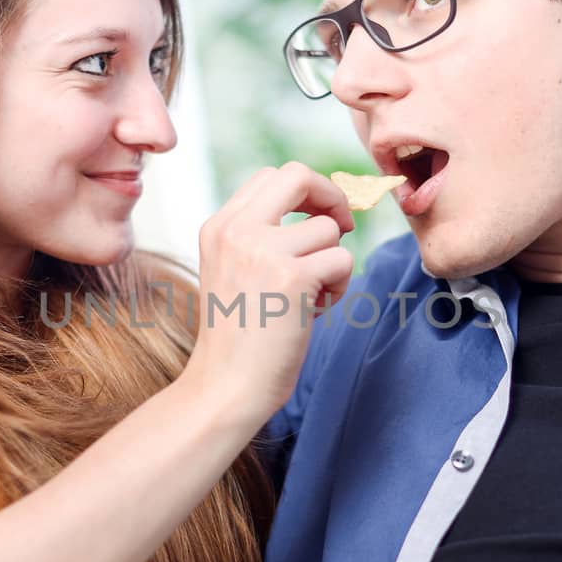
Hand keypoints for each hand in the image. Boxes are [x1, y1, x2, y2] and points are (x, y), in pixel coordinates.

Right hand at [183, 162, 354, 425]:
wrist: (225, 386)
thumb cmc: (239, 338)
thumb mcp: (233, 271)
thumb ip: (262, 237)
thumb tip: (322, 211)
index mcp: (219, 227)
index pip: (271, 177)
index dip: (305, 191)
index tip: (317, 219)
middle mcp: (237, 230)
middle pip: (298, 176)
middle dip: (331, 197)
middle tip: (341, 229)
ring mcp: (263, 250)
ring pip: (329, 230)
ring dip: (333, 263)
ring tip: (311, 297)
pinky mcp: (292, 277)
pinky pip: (342, 260)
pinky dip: (339, 287)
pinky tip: (314, 312)